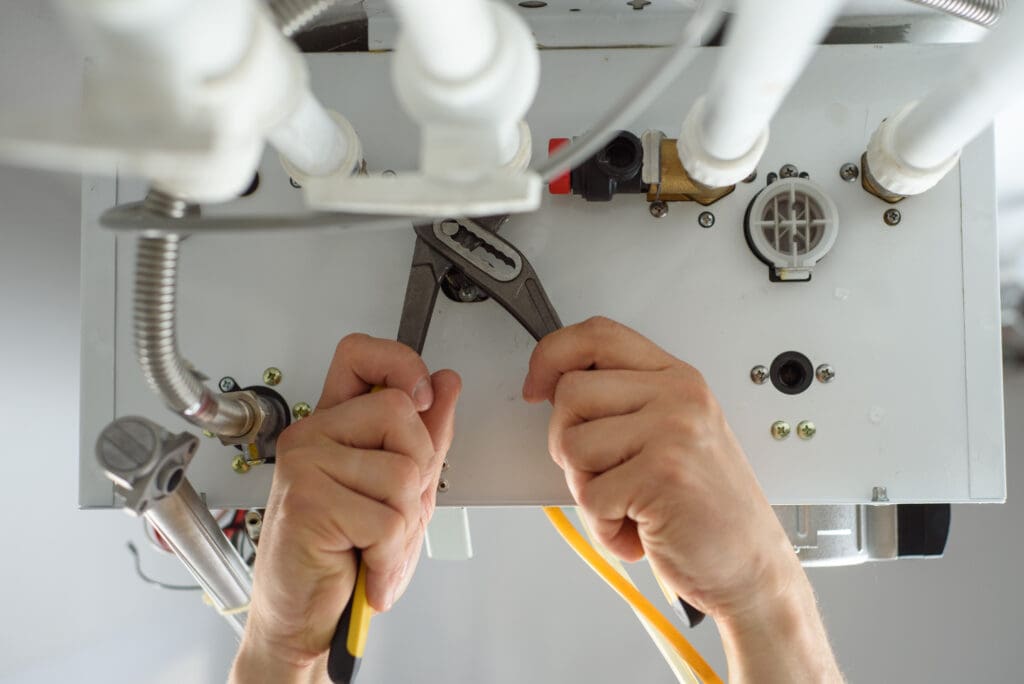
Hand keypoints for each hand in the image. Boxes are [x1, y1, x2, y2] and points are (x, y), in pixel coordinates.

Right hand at [232, 334, 460, 680]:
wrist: (303, 618)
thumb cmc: (344, 556)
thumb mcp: (399, 491)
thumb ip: (424, 436)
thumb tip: (446, 384)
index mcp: (334, 424)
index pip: (361, 354)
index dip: (400, 363)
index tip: (421, 397)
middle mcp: (313, 435)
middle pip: (401, 413)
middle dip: (418, 472)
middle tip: (390, 512)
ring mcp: (305, 464)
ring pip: (403, 471)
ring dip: (404, 525)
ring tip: (374, 545)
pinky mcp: (307, 500)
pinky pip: (387, 518)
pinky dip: (389, 556)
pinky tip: (367, 567)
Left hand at [523, 317, 798, 620]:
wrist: (751, 568)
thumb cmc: (706, 510)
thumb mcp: (672, 436)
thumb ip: (624, 405)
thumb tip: (552, 388)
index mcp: (676, 379)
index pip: (597, 335)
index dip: (552, 355)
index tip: (536, 387)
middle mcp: (678, 396)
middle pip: (570, 393)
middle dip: (568, 443)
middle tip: (606, 475)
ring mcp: (673, 431)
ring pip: (572, 444)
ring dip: (588, 490)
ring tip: (629, 504)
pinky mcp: (663, 474)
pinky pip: (591, 496)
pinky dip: (605, 527)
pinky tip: (640, 529)